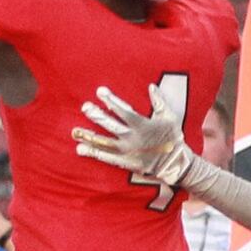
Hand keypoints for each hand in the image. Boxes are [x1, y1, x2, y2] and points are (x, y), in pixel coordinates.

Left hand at [73, 86, 193, 183]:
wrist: (176, 164)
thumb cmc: (174, 138)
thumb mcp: (170, 117)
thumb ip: (159, 101)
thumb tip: (151, 86)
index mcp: (142, 124)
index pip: (123, 110)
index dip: (110, 100)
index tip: (99, 91)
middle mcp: (132, 137)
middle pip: (110, 125)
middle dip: (96, 115)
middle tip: (84, 106)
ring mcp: (128, 151)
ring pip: (104, 142)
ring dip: (89, 136)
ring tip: (74, 132)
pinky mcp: (126, 162)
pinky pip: (107, 157)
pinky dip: (94, 153)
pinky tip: (81, 149)